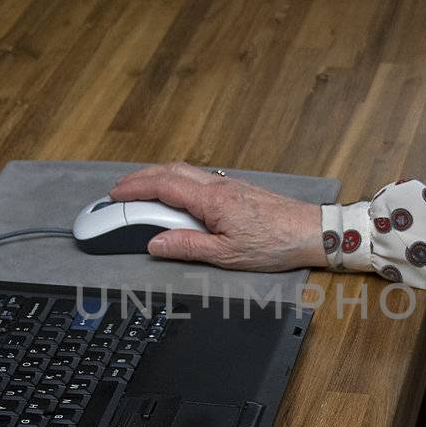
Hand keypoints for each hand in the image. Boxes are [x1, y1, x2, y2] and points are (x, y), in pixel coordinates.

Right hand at [109, 162, 326, 270]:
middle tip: (120, 192)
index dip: (134, 188)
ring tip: (141, 191)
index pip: (163, 186)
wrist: (310, 233)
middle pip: (170, 171)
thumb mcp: (226, 255)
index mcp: (212, 200)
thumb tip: (156, 244)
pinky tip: (176, 194)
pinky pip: (199, 178)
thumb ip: (187, 247)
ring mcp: (229, 185)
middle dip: (140, 178)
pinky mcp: (238, 189)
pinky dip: (178, 180)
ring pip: (185, 172)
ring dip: (158, 177)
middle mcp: (219, 186)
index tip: (115, 195)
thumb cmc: (275, 245)